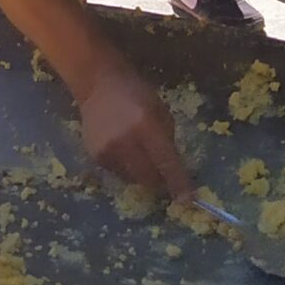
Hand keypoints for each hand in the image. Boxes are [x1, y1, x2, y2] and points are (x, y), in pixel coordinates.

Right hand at [77, 62, 194, 200]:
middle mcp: (126, 142)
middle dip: (161, 181)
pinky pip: (119, 173)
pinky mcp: (96, 157)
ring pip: (134, 179)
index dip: (179, 184)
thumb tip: (173, 169)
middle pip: (149, 178)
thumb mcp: (160, 110)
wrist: (97, 83)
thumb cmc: (135, 92)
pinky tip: (125, 149)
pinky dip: (127, 168)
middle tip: (165, 175)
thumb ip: (167, 140)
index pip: (166, 163)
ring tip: (141, 155)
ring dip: (143, 174)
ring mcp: (108, 151)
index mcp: (146, 126)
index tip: (188, 200)